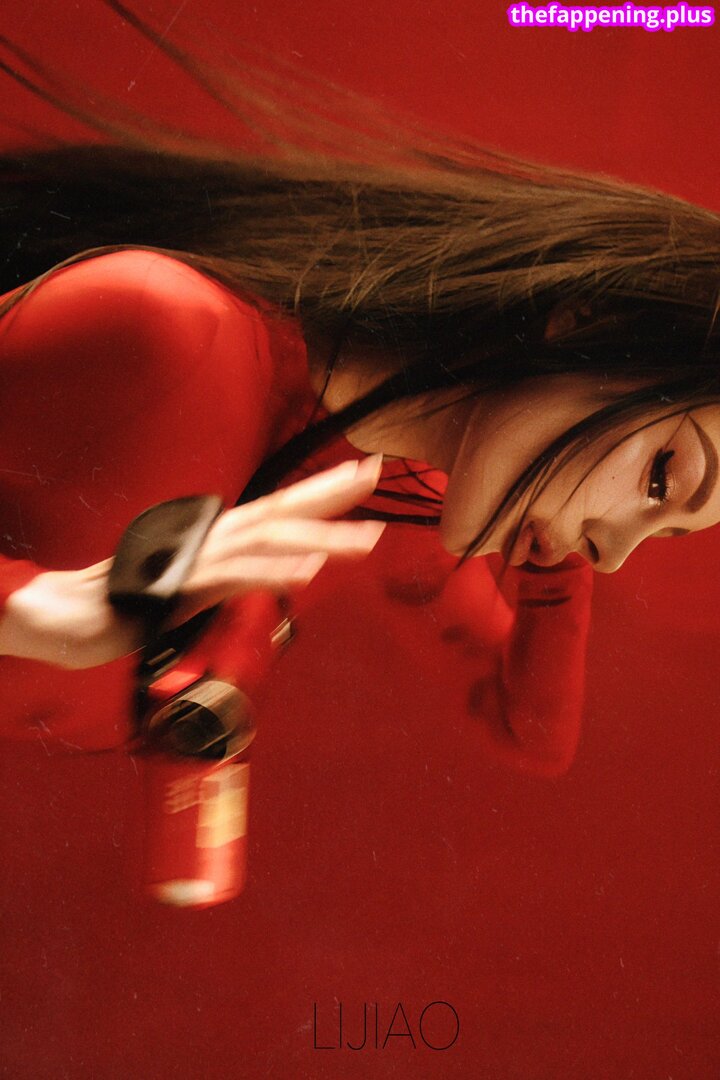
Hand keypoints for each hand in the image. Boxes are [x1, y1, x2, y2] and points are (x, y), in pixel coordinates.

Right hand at [0, 456, 384, 669]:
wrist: (77, 615)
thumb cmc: (139, 599)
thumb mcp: (203, 583)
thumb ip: (246, 572)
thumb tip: (293, 565)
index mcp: (222, 536)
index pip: (280, 506)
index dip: (324, 488)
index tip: (366, 471)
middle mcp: (214, 537)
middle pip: (281, 508)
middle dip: (332, 491)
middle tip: (377, 472)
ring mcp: (198, 558)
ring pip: (268, 540)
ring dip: (321, 536)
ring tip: (368, 538)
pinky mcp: (181, 587)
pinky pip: (234, 578)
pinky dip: (272, 572)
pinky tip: (307, 572)